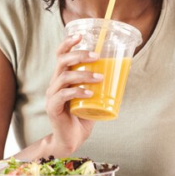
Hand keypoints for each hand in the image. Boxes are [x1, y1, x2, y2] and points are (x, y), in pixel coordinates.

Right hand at [44, 34, 101, 155]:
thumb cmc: (82, 117)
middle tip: (96, 56)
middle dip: (79, 55)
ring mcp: (52, 95)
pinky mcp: (52, 108)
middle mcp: (54, 83)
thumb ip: (101, 85)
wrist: (71, 140)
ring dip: (83, 75)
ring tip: (99, 78)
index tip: (80, 35)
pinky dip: (77, 92)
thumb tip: (122, 71)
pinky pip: (63, 95)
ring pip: (64, 77)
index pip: (60, 55)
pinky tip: (89, 93)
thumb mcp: (93, 97)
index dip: (68, 43)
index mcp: (62, 78)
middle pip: (61, 61)